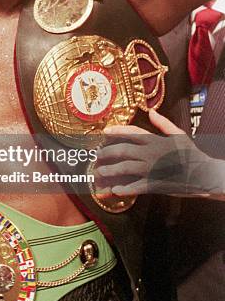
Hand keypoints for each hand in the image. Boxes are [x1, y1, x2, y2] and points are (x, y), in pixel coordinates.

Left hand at [96, 110, 222, 196]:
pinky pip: (135, 186)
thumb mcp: (178, 135)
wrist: (203, 174)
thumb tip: (151, 111)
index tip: (104, 132)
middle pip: (122, 150)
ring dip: (110, 170)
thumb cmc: (191, 154)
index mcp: (154, 140)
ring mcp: (151, 169)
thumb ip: (163, 123)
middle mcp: (150, 153)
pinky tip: (115, 190)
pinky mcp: (154, 184)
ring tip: (100, 172)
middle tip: (98, 155)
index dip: (117, 131)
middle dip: (107, 152)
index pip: (131, 133)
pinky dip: (124, 188)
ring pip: (125, 168)